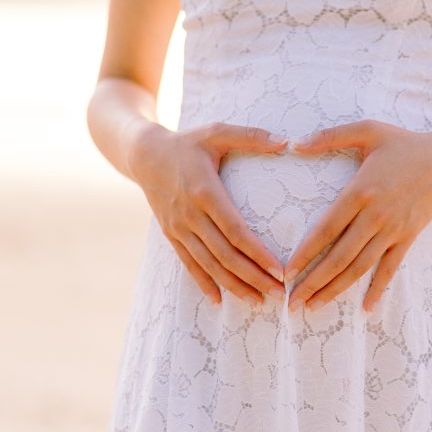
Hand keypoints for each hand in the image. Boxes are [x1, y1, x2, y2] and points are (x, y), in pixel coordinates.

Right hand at [128, 121, 288, 306]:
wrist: (144, 154)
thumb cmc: (187, 142)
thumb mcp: (217, 131)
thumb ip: (251, 136)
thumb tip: (286, 142)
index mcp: (205, 192)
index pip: (235, 230)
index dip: (258, 253)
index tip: (280, 269)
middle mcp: (190, 215)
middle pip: (225, 255)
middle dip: (253, 277)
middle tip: (280, 293)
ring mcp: (179, 228)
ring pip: (208, 265)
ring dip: (234, 285)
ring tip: (258, 300)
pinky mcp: (171, 235)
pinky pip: (189, 264)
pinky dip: (204, 283)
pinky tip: (219, 300)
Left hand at [284, 119, 431, 312]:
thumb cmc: (403, 143)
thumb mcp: (366, 130)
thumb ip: (329, 136)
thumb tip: (294, 143)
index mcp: (360, 191)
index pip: (327, 228)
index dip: (306, 252)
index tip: (286, 271)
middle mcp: (375, 216)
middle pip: (339, 256)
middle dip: (314, 281)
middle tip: (292, 302)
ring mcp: (393, 230)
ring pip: (360, 267)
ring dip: (336, 289)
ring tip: (314, 307)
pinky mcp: (408, 238)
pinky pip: (391, 268)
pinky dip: (378, 289)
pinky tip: (366, 309)